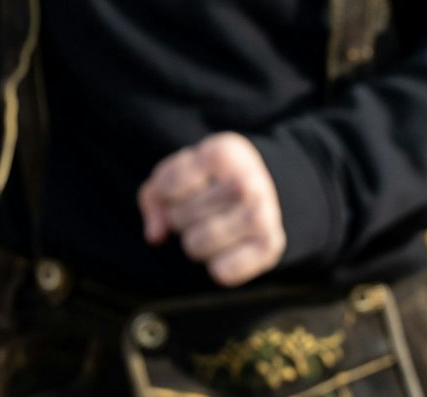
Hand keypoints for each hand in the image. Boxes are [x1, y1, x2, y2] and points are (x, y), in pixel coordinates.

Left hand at [138, 133, 286, 287]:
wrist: (269, 188)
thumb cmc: (212, 182)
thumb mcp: (182, 172)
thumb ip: (155, 196)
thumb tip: (156, 235)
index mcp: (224, 153)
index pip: (166, 187)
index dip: (167, 194)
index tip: (187, 189)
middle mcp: (246, 182)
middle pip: (179, 218)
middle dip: (181, 219)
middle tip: (202, 211)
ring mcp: (263, 214)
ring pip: (196, 246)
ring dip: (196, 244)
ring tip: (213, 229)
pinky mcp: (271, 244)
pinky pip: (222, 272)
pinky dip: (218, 267)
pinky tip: (230, 248)